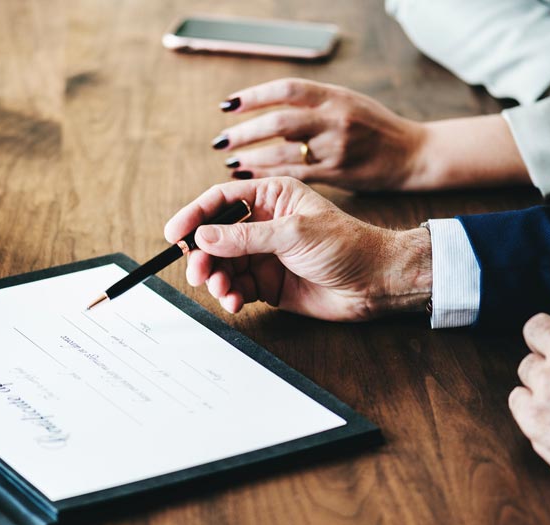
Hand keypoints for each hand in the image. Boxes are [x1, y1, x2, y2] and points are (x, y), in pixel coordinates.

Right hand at [164, 177, 431, 320]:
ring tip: (221, 290)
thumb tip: (203, 236)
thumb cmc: (346, 246)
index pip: (221, 200)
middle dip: (203, 255)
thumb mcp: (293, 234)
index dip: (194, 215)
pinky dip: (230, 295)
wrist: (375, 283)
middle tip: (198, 273)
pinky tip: (234, 302)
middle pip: (216, 236)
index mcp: (272, 197)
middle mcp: (264, 224)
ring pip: (223, 265)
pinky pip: (237, 287)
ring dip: (216, 279)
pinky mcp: (267, 283)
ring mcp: (264, 254)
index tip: (174, 234)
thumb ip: (245, 237)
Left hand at [213, 78, 426, 190]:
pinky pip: (295, 175)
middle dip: (245, 132)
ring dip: (252, 157)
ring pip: (284, 153)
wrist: (412, 153)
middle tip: (220, 140)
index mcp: (334, 96)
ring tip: (230, 160)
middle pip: (280, 123)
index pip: (286, 90)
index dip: (254, 96)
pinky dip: (269, 175)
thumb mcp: (347, 101)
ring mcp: (336, 148)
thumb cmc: (375, 127)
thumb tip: (269, 109)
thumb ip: (312, 104)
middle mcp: (334, 119)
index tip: (228, 105)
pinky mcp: (337, 173)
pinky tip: (249, 176)